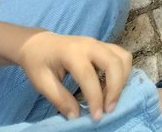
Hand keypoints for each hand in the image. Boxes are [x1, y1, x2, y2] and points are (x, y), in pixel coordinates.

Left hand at [15, 31, 132, 120]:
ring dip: (122, 79)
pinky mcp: (104, 46)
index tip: (96, 117)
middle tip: (108, 109)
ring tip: (111, 98)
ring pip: (123, 58)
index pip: (89, 76)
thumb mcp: (41, 83)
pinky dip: (123, 72)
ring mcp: (99, 43)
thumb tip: (76, 116)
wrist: (38, 43)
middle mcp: (90, 44)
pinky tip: (112, 86)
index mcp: (72, 53)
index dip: (95, 98)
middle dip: (116, 88)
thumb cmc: (38, 63)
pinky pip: (122, 56)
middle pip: (114, 63)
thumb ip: (60, 99)